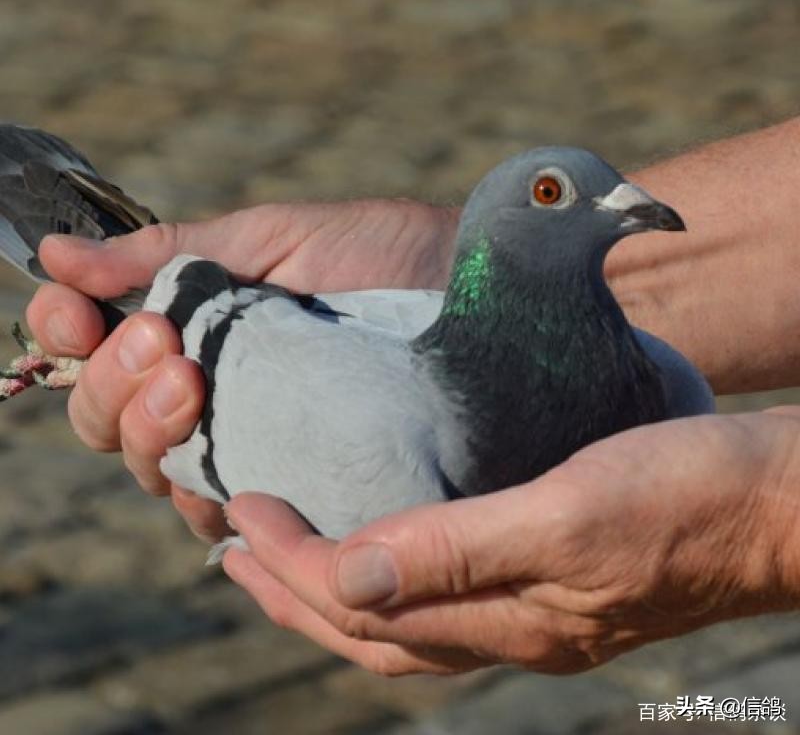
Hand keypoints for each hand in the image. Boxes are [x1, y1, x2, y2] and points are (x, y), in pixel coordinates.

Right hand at [25, 199, 459, 539]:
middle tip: (158, 339)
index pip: (100, 356)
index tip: (71, 309)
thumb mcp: (275, 238)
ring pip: (159, 471)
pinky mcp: (304, 492)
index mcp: (197, 334)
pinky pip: (228, 512)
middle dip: (109, 384)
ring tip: (189, 376)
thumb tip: (57, 253)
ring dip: (147, 429)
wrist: (476, 295)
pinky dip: (206, 488)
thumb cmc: (380, 254)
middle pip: (112, 423)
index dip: (67, 337)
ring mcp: (257, 449)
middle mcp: (217, 398)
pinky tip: (222, 460)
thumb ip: (173, 254)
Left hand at [221, 409, 799, 674]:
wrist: (771, 505)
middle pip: (370, 630)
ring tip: (283, 556)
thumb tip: (350, 580)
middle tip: (233, 547)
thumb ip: (459, 552)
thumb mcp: (568, 515)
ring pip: (402, 621)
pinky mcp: (549, 584)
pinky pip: (443, 598)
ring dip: (333, 592)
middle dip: (291, 592)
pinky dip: (392, 579)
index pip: (362, 605)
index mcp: (508, 619)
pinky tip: (382, 549)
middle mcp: (510, 629)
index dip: (292, 564)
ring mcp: (530, 612)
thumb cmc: (684, 498)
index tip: (244, 512)